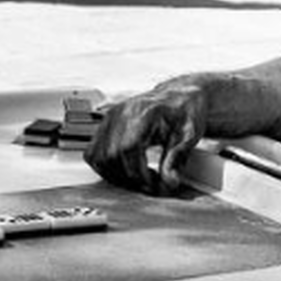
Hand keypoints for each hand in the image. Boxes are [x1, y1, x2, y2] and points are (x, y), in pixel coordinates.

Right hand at [83, 83, 208, 194]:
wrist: (178, 97)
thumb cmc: (183, 112)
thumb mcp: (188, 135)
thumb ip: (177, 159)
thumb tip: (169, 181)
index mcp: (143, 112)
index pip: (128, 149)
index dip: (138, 173)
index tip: (153, 184)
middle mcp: (121, 113)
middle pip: (111, 155)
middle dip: (130, 177)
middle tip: (149, 183)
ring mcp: (109, 118)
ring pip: (98, 157)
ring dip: (116, 175)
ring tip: (138, 177)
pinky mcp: (104, 125)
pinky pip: (92, 153)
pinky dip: (105, 167)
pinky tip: (123, 170)